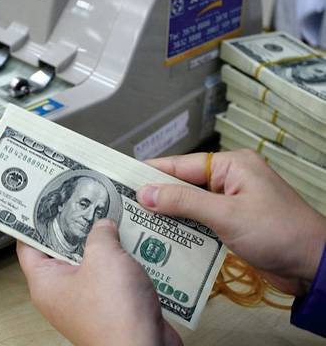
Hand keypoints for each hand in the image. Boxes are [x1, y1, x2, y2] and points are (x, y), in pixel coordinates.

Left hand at [17, 219, 182, 345]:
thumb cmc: (115, 317)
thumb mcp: (103, 256)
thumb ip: (100, 233)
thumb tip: (103, 226)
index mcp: (45, 283)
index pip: (27, 245)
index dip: (32, 221)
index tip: (38, 201)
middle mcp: (62, 294)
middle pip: (61, 250)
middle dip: (76, 226)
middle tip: (83, 203)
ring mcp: (86, 300)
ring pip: (90, 262)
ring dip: (103, 243)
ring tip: (113, 218)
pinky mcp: (111, 306)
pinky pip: (111, 276)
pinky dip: (121, 261)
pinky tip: (133, 244)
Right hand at [137, 149, 325, 295]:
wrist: (313, 265)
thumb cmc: (280, 233)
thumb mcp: (226, 215)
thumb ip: (184, 202)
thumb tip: (147, 193)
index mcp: (232, 165)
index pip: (182, 165)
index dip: (151, 173)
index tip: (123, 178)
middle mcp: (231, 179)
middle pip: (183, 184)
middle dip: (157, 196)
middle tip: (126, 204)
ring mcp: (232, 202)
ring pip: (189, 204)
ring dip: (169, 215)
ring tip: (139, 221)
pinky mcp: (233, 223)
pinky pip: (200, 221)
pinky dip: (184, 229)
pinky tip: (165, 237)